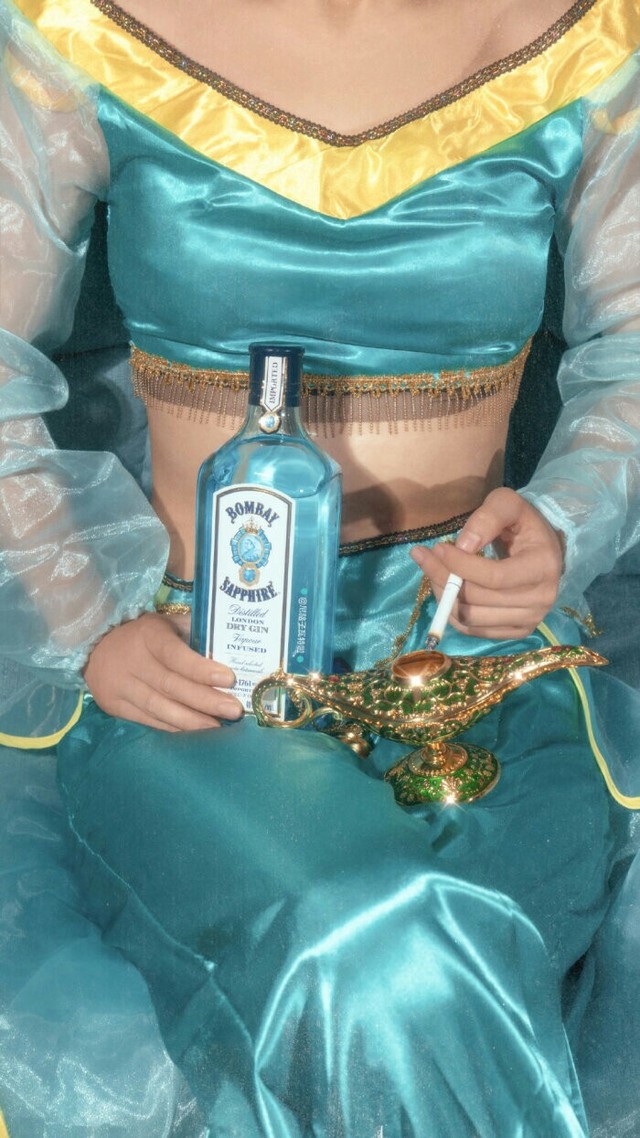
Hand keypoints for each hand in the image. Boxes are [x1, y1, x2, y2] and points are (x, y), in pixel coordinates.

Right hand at [83, 611, 242, 729]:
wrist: (93, 646)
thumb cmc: (143, 635)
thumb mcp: (165, 623)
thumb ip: (193, 631)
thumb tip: (230, 647)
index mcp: (149, 635)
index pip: (175, 654)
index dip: (201, 668)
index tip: (229, 679)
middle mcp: (133, 661)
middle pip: (171, 685)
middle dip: (205, 700)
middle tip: (233, 710)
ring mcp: (121, 686)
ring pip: (160, 707)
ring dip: (192, 721)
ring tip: (218, 727)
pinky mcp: (114, 706)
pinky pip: (149, 720)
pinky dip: (174, 727)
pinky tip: (195, 732)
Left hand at [410, 488, 563, 639]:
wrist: (542, 549)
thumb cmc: (521, 523)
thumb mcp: (507, 505)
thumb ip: (487, 518)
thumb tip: (463, 546)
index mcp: (542, 567)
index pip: (494, 577)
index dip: (461, 565)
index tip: (438, 548)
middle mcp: (541, 600)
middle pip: (478, 598)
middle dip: (444, 576)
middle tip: (424, 556)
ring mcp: (529, 621)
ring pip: (470, 617)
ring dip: (443, 594)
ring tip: (432, 570)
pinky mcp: (516, 632)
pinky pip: (472, 630)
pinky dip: (451, 612)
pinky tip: (443, 589)